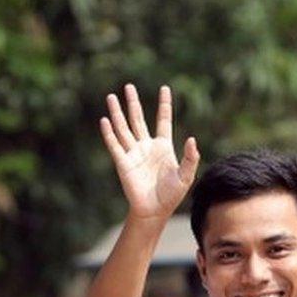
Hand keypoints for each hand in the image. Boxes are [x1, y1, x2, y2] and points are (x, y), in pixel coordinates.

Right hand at [100, 84, 199, 219]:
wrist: (154, 210)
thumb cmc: (171, 195)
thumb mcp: (186, 176)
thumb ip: (191, 158)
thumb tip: (192, 139)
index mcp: (163, 147)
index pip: (163, 120)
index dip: (164, 104)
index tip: (164, 88)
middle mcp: (146, 146)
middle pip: (138, 119)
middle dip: (133, 103)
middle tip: (128, 86)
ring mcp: (133, 154)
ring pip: (123, 128)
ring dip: (117, 113)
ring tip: (111, 97)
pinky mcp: (123, 163)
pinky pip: (115, 145)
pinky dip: (109, 133)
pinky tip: (105, 120)